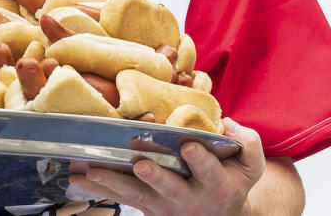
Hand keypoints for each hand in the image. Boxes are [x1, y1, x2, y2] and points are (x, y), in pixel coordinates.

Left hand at [69, 117, 266, 215]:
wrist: (222, 212)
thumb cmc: (233, 177)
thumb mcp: (250, 162)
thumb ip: (246, 142)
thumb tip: (225, 123)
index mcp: (217, 185)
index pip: (209, 172)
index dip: (200, 159)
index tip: (187, 145)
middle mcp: (190, 199)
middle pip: (171, 190)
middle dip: (156, 177)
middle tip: (141, 164)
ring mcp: (165, 207)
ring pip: (138, 196)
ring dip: (113, 184)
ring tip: (92, 171)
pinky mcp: (148, 209)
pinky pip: (123, 199)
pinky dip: (100, 189)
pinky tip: (79, 178)